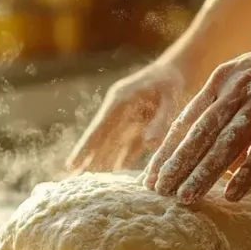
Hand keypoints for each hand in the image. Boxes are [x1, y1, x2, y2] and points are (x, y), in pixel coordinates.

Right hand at [67, 61, 187, 172]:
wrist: (178, 70)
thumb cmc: (172, 81)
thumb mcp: (170, 98)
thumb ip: (160, 121)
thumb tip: (149, 145)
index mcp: (120, 99)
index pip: (99, 127)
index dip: (85, 147)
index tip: (72, 163)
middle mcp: (119, 110)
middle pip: (101, 139)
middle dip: (88, 158)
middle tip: (72, 178)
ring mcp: (128, 119)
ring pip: (112, 145)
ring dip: (102, 161)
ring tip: (88, 180)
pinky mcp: (139, 125)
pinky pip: (128, 146)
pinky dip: (122, 159)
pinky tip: (114, 173)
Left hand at [143, 30, 250, 202]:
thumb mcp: (246, 80)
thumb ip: (229, 113)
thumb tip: (219, 156)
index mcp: (220, 81)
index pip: (186, 122)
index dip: (167, 150)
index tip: (151, 175)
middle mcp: (235, 90)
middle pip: (199, 133)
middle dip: (176, 164)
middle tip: (158, 191)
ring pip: (226, 142)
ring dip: (203, 172)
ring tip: (185, 197)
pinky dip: (246, 172)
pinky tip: (233, 194)